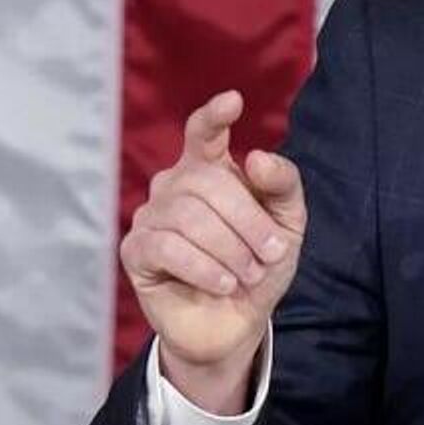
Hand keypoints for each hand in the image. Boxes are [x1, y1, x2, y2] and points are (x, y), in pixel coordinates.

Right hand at [119, 90, 305, 410]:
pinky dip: (203, 267)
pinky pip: (166, 246)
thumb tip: (256, 156)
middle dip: (247, 219)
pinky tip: (223, 283)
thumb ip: (282, 186)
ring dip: (229, 249)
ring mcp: (150, 216)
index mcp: (209, 171)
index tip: (233, 102)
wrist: (235, 322)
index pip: (202, 132)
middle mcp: (174, 185)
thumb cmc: (258, 267)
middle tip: (270, 253)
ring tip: (247, 275)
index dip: (214, 116)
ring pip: (188, 215)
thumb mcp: (287, 225)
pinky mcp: (136, 251)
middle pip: (206, 181)